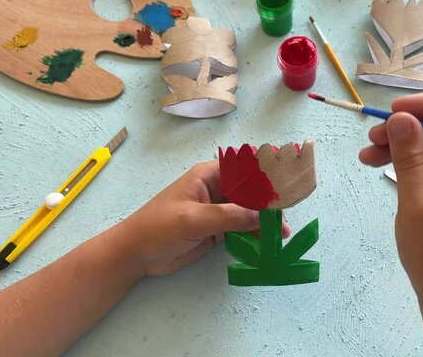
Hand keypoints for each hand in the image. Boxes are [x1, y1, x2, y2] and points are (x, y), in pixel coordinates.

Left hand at [114, 161, 290, 275]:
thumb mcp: (194, 219)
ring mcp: (217, 211)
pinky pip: (241, 229)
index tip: (286, 186)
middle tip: (285, 219)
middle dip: (268, 204)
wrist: (136, 254)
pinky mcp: (217, 230)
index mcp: (209, 175)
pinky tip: (265, 244)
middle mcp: (217, 189)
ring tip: (280, 236)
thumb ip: (229, 216)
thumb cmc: (158, 227)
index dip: (266, 174)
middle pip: (251, 192)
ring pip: (249, 212)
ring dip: (263, 223)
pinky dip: (253, 236)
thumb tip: (261, 216)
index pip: (244, 169)